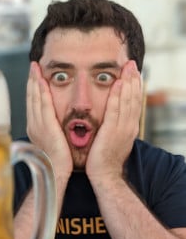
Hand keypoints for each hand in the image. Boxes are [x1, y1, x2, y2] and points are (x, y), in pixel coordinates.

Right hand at [26, 62, 72, 178]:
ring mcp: (38, 125)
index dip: (33, 88)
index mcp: (35, 127)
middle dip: (31, 80)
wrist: (56, 171)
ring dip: (35, 81)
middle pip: (31, 98)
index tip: (35, 76)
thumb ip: (52, 129)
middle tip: (33, 66)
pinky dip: (40, 92)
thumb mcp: (52, 141)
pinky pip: (42, 105)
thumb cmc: (58, 159)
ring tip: (35, 67)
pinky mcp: (46, 127)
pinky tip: (41, 81)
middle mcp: (33, 124)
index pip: (33, 103)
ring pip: (34, 98)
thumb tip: (54, 121)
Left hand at [86, 60, 141, 183]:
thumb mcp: (114, 141)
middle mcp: (129, 126)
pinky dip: (117, 96)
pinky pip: (115, 110)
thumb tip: (113, 119)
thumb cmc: (105, 160)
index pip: (134, 103)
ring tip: (127, 67)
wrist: (105, 176)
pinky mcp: (111, 132)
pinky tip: (118, 84)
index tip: (133, 73)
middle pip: (133, 98)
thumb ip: (115, 128)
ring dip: (128, 83)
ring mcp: (122, 129)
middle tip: (132, 63)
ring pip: (127, 101)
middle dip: (133, 79)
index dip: (134, 87)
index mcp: (129, 128)